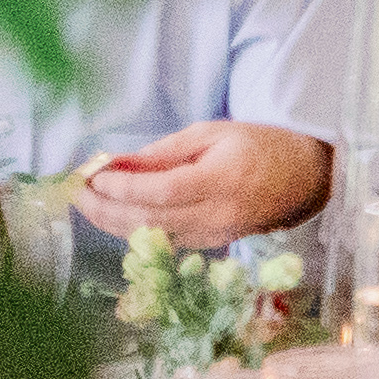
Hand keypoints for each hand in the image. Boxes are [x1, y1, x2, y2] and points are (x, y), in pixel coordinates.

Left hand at [72, 122, 328, 242]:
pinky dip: (134, 230)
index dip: (125, 187)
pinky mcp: (208, 246)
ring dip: (112, 223)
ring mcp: (212, 236)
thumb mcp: (217, 133)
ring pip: (150, 236)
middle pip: (148, 220)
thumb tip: (122, 163)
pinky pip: (163, 240)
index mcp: (222, 180)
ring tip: (86, 206)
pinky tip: (115, 217)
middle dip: (105, 209)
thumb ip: (169, 150)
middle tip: (76, 194)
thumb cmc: (261, 146)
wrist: (303, 178)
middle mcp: (215, 215)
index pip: (163, 191)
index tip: (95, 176)